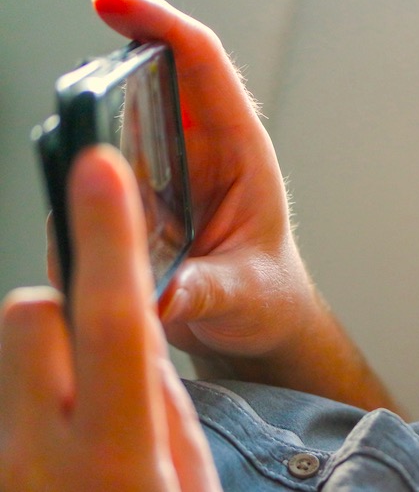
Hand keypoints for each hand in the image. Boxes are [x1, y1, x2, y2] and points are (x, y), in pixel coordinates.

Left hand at [1, 147, 220, 489]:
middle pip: (27, 318)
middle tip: (109, 351)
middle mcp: (35, 463)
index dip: (110, 237)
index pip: (114, 323)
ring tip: (89, 411)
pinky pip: (3, 398)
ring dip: (48, 356)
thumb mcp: (191, 483)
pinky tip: (67, 448)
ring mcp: (0, 470)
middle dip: (67, 307)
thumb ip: (160, 404)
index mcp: (114, 461)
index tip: (101, 166)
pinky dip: (34, 399)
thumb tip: (136, 337)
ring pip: (8, 355)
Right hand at [82, 0, 315, 361]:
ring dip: (93, 139)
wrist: (260, 320)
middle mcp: (204, 151)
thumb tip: (159, 294)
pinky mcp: (145, 198)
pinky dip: (88, 186)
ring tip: (80, 183)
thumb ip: (206, 290)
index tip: (110, 6)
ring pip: (121, 126)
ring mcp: (171, 172)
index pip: (203, 64)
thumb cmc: (269, 296)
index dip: (159, 25)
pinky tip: (84, 219)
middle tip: (76, 104)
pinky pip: (106, 174)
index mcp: (242, 151)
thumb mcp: (247, 293)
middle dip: (112, 74)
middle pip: (154, 81)